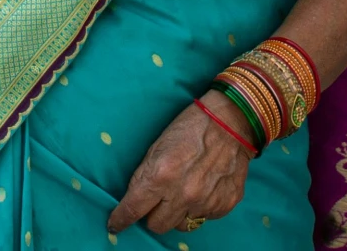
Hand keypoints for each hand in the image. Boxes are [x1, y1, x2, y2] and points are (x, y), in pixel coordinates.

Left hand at [107, 96, 250, 236]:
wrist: (230, 121)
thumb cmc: (190, 128)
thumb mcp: (157, 146)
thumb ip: (144, 175)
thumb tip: (134, 199)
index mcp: (162, 176)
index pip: (133, 209)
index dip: (121, 219)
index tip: (116, 224)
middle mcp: (184, 194)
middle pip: (157, 226)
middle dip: (153, 215)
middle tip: (157, 201)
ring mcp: (206, 202)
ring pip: (181, 225)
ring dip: (178, 213)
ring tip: (184, 190)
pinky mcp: (225, 204)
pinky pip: (204, 218)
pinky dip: (200, 207)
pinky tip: (204, 187)